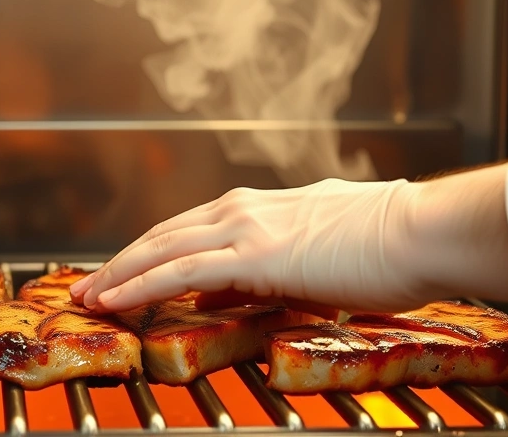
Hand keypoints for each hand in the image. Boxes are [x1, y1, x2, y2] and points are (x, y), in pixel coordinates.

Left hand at [69, 178, 431, 314]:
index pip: (188, 229)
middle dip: (120, 261)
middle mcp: (244, 209)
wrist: (419, 234)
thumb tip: (241, 284)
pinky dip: (140, 285)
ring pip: (161, 250)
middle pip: (163, 235)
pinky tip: (117, 299)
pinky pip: (180, 272)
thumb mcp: (320, 250)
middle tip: (88, 284)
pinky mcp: (252, 255)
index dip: (149, 251)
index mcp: (261, 207)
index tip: (123, 269)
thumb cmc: (388, 245)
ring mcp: (246, 228)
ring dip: (118, 274)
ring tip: (88, 296)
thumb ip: (275, 264)